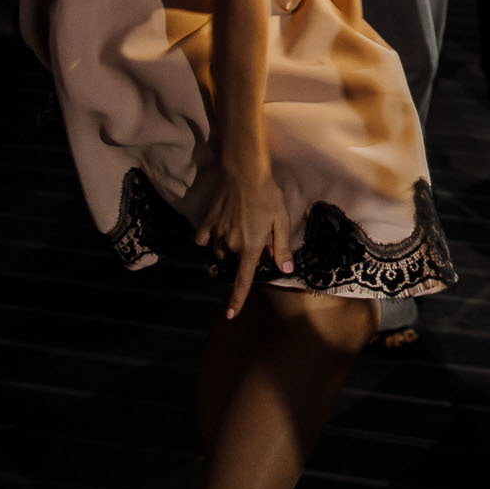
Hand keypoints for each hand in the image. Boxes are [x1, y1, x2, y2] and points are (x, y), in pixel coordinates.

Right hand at [189, 147, 293, 316]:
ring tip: (244, 231)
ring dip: (230, 250)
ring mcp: (216, 234)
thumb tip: (285, 269)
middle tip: (260, 240)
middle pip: (235, 262)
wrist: (244, 173)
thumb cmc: (268, 196)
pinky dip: (210, 241)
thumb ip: (281, 247)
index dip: (237, 300)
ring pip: (220, 253)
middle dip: (246, 258)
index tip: (230, 315)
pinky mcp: (207, 222)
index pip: (242, 280)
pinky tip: (219, 233)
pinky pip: (203, 240)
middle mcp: (229, 244)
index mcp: (249, 247)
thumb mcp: (281, 221)